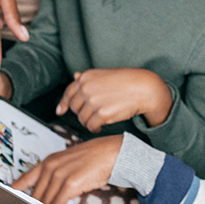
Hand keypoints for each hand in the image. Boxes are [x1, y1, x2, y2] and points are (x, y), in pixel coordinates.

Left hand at [12, 135, 122, 203]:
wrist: (111, 152)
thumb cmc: (90, 160)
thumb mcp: (66, 163)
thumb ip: (53, 177)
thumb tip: (44, 197)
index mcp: (46, 162)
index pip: (22, 181)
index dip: (13, 195)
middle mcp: (49, 167)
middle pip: (33, 196)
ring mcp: (59, 175)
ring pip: (45, 202)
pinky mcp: (71, 183)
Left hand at [56, 69, 172, 131]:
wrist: (144, 88)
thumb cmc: (127, 81)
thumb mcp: (105, 75)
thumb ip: (88, 79)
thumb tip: (74, 76)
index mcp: (87, 77)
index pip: (69, 92)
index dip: (64, 103)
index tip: (60, 111)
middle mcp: (87, 88)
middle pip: (75, 107)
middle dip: (82, 112)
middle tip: (93, 114)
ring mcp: (94, 101)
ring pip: (82, 119)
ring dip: (89, 122)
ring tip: (100, 119)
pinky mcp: (102, 114)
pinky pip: (91, 126)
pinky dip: (95, 128)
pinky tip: (102, 126)